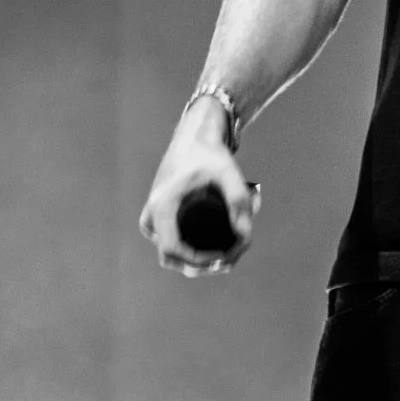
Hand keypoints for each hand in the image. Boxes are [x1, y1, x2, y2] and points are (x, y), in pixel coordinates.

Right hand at [138, 102, 260, 276]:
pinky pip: (172, 243)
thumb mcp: (228, 172)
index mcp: (162, 206)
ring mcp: (155, 217)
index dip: (196, 260)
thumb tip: (246, 236)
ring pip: (171, 252)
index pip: (171, 249)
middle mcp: (153, 215)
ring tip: (228, 253)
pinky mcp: (163, 216)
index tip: (222, 256)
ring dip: (196, 259)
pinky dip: (191, 251)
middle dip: (200, 264)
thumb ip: (239, 200)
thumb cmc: (210, 153)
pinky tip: (216, 249)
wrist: (195, 136)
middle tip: (229, 259)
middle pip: (170, 257)